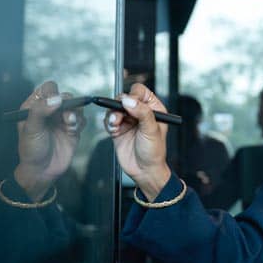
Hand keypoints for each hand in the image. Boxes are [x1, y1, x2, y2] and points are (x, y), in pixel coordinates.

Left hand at [13, 81, 82, 199]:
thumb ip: (41, 110)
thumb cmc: (31, 149)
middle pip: (65, 96)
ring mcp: (62, 120)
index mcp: (35, 106)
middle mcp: (50, 111)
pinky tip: (72, 131)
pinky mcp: (73, 129)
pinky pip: (83, 119)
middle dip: (68, 103)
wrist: (42, 170)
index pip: (48, 89)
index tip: (56, 103)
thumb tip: (57, 98)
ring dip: (75, 113)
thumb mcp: (31, 128)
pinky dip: (80, 123)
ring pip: (76, 106)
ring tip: (69, 124)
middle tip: (65, 115)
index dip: (53, 93)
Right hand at [104, 83, 170, 197]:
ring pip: (114, 108)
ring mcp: (128, 120)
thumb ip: (142, 113)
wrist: (144, 170)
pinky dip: (108, 123)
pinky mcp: (118, 128)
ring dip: (112, 115)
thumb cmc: (154, 152)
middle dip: (119, 106)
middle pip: (124, 98)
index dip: (133, 95)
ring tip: (116, 125)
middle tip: (119, 116)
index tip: (129, 104)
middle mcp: (140, 112)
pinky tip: (114, 131)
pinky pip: (108, 119)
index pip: (140, 92)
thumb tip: (129, 100)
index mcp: (153, 109)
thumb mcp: (151, 130)